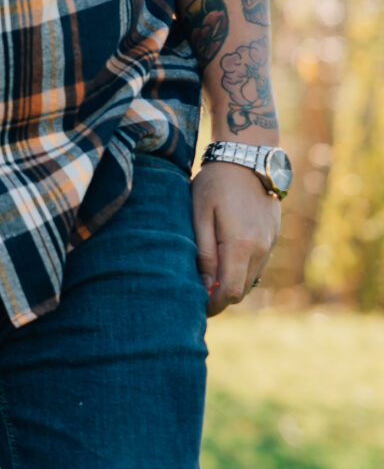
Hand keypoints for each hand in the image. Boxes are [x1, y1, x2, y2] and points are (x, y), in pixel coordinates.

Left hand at [193, 160, 279, 315]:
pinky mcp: (272, 236)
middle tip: (197, 299)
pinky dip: (242, 271)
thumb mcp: (199, 215)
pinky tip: (223, 264)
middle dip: (221, 299)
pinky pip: (257, 265)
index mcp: (240, 246)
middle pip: (242, 290)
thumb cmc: (214, 184)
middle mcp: (260, 249)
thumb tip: (205, 284)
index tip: (196, 309)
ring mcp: (270, 243)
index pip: (230, 291)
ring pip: (251, 279)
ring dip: (232, 285)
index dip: (213, 305)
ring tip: (207, 283)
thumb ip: (204, 251)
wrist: (246, 158)